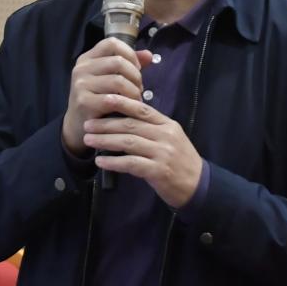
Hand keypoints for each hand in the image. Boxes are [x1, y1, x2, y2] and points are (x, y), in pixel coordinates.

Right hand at [61, 38, 151, 156]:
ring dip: (134, 91)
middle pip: (118, 61)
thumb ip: (129, 65)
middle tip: (139, 88)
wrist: (79, 126)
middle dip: (135, 76)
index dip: (130, 53)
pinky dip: (127, 103)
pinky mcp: (84, 102)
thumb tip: (149, 55)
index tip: (137, 68)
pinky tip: (129, 108)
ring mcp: (81, 84)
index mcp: (87, 58)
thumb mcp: (110, 78)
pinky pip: (113, 99)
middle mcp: (81, 68)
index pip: (112, 43)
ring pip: (118, 80)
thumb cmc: (98, 99)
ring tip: (136, 99)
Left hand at [83, 93, 202, 208]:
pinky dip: (113, 162)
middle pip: (131, 125)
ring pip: (129, 142)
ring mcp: (163, 153)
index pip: (142, 109)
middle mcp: (165, 136)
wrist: (198, 185)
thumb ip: (151, 128)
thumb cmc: (180, 160)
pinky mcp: (159, 171)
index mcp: (168, 125)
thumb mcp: (170, 138)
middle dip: (106, 124)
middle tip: (87, 124)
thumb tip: (124, 119)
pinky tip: (100, 161)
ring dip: (105, 140)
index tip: (103, 99)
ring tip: (88, 140)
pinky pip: (131, 163)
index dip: (122, 102)